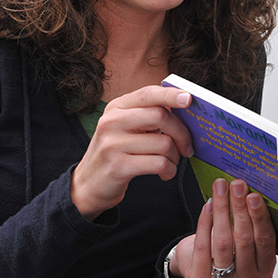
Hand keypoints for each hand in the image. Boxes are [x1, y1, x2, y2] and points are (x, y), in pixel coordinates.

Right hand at [71, 85, 193, 219]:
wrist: (87, 185)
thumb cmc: (116, 152)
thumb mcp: (126, 127)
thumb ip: (149, 114)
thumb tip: (185, 109)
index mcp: (117, 107)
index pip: (148, 93)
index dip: (171, 95)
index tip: (190, 99)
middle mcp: (112, 121)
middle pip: (161, 116)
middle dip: (182, 132)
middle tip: (188, 146)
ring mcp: (113, 144)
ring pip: (163, 142)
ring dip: (175, 155)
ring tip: (172, 161)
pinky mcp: (118, 167)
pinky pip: (158, 163)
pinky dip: (169, 169)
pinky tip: (165, 172)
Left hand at [172, 178, 276, 277]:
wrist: (198, 267)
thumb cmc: (227, 248)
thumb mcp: (246, 240)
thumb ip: (252, 223)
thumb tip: (251, 189)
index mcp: (264, 270)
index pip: (265, 241)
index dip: (259, 217)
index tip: (253, 196)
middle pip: (244, 240)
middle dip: (240, 208)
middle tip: (237, 185)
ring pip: (224, 242)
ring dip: (222, 210)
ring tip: (221, 188)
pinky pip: (203, 247)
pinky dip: (205, 222)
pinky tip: (209, 205)